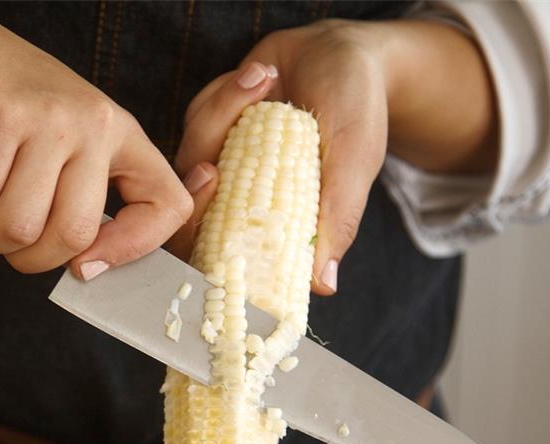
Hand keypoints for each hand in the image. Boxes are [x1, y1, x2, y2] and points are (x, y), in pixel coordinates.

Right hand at [0, 2, 192, 276]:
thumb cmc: (0, 94)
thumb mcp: (65, 132)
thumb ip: (83, 189)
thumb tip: (88, 266)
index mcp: (118, 131)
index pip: (167, 206)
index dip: (131, 251)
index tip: (88, 266)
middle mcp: (92, 123)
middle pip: (73, 235)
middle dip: (28, 258)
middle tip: (5, 236)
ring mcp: (45, 119)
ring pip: (18, 228)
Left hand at [173, 19, 496, 293]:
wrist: (342, 52)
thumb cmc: (357, 111)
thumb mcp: (354, 162)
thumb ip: (338, 220)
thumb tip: (324, 285)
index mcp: (271, 227)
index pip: (222, 257)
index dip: (203, 239)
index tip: (215, 183)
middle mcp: (238, 203)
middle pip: (192, 210)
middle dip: (204, 171)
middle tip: (226, 138)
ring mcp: (220, 165)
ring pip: (193, 155)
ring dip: (227, 111)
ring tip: (267, 80)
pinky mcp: (209, 128)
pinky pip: (198, 117)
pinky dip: (226, 93)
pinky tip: (262, 76)